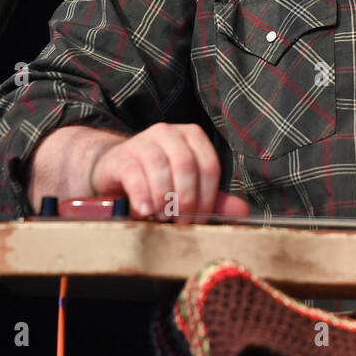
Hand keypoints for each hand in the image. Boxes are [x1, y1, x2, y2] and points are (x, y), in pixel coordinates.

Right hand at [89, 122, 248, 219]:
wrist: (113, 173)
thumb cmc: (156, 181)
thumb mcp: (187, 189)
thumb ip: (213, 198)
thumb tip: (242, 210)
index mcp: (192, 137)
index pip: (210, 165)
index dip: (208, 196)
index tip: (200, 219)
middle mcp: (169, 133)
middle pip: (186, 165)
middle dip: (187, 199)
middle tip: (181, 222)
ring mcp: (143, 141)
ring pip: (161, 168)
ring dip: (164, 198)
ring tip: (162, 217)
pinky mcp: (121, 156)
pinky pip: (134, 174)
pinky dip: (143, 196)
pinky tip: (145, 212)